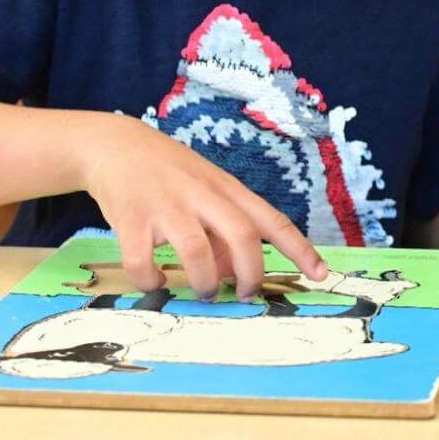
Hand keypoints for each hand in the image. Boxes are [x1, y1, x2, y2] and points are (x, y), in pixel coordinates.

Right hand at [75, 113, 327, 300]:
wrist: (117, 144)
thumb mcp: (207, 193)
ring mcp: (167, 205)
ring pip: (197, 251)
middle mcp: (203, 195)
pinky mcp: (131, 217)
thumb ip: (223, 231)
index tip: (321, 275)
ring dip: (205, 281)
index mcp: (228, 190)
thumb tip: (234, 275)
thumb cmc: (171, 175)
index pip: (273, 221)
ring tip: (205, 292)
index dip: (300, 249)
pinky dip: (150, 279)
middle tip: (246, 294)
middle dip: (251, 274)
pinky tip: (153, 281)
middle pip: (243, 235)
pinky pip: (142, 259)